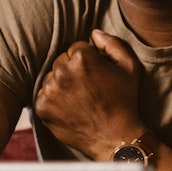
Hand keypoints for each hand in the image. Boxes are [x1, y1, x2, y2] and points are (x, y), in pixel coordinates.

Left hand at [33, 29, 144, 160]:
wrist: (116, 137)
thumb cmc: (125, 101)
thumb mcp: (129, 66)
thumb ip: (112, 43)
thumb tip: (94, 33)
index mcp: (82, 57)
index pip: (76, 48)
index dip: (88, 61)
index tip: (96, 76)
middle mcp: (62, 71)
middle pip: (61, 61)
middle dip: (73, 71)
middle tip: (88, 89)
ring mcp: (50, 90)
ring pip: (52, 78)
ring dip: (62, 85)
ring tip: (80, 99)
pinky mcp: (42, 106)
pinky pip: (43, 94)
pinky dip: (53, 100)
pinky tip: (70, 108)